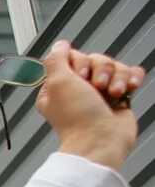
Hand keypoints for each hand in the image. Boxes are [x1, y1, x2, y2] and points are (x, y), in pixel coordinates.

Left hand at [37, 40, 141, 171]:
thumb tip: (59, 45)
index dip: (80, 62)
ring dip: (116, 77)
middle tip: (96, 88)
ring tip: (112, 94)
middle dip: (100, 70)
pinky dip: (131, 79)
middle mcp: (78, 88)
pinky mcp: (119, 97)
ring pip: (114, 66)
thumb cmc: (77, 117)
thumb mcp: (57, 83)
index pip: (72, 57)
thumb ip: (56, 60)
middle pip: (95, 59)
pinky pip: (130, 74)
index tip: (79, 76)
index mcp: (57, 86)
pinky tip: (128, 89)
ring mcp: (99, 93)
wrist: (101, 140)